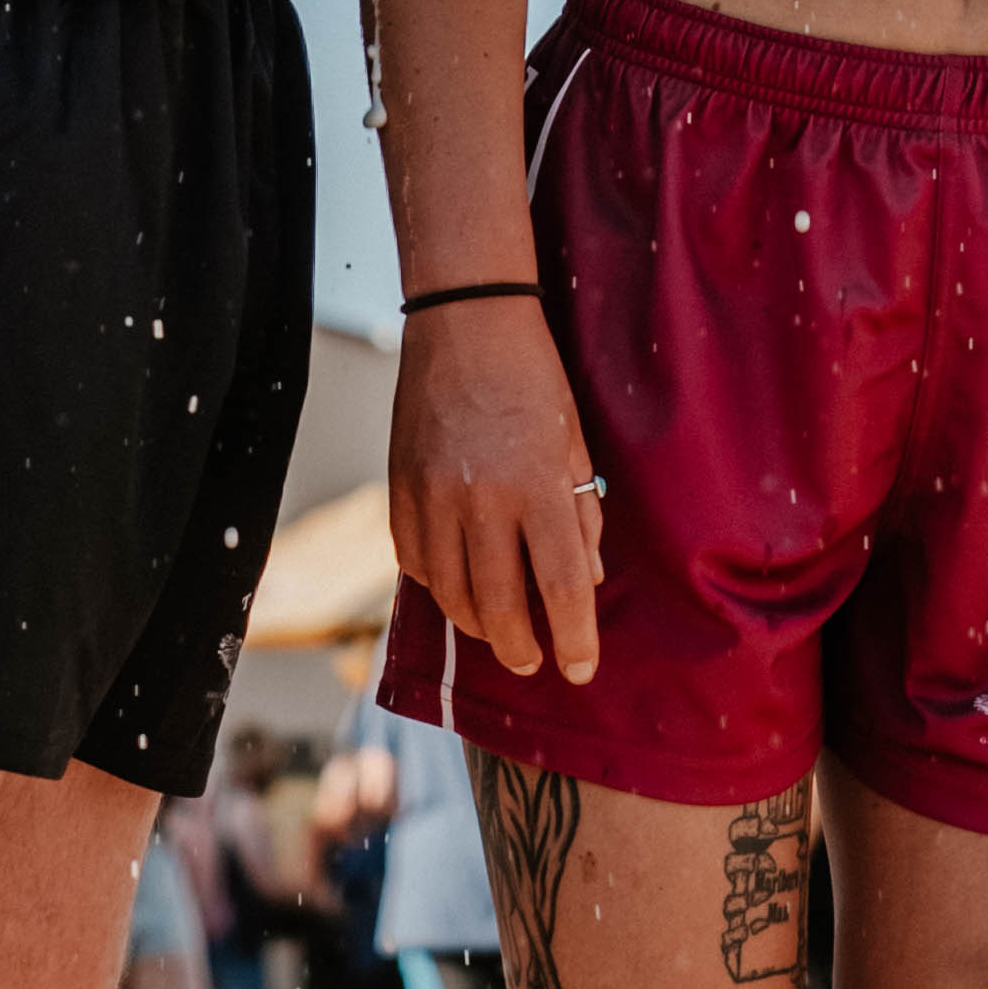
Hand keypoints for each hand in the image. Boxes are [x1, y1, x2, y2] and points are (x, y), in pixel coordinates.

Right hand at [388, 300, 603, 684]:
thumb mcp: (575, 440)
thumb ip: (582, 513)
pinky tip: (456, 584)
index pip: (562, 586)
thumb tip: (588, 580)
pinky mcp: (400, 488)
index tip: (580, 669)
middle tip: (533, 661)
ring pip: (450, 596)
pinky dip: (437, 585)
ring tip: (497, 630)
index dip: (575, 638)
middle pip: (499, 608)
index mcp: (538, 484)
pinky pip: (414, 562)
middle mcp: (483, 498)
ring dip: (477, 626)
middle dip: (520, 650)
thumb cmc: (532, 378)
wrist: (465, 320)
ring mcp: (434, 495)